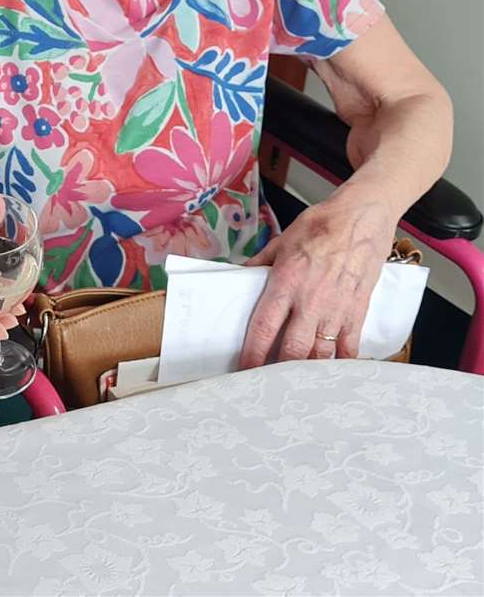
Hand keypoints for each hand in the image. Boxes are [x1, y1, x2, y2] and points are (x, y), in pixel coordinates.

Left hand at [238, 191, 394, 366]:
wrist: (361, 217)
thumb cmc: (320, 225)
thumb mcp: (281, 242)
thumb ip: (260, 265)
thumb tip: (240, 278)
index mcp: (285, 283)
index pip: (264, 328)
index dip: (252, 354)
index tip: (244, 371)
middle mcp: (310, 302)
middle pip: (292, 350)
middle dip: (279, 371)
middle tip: (269, 383)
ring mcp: (337, 309)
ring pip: (321, 354)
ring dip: (308, 371)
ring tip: (297, 385)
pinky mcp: (358, 311)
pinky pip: (349, 347)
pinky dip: (341, 363)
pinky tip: (332, 374)